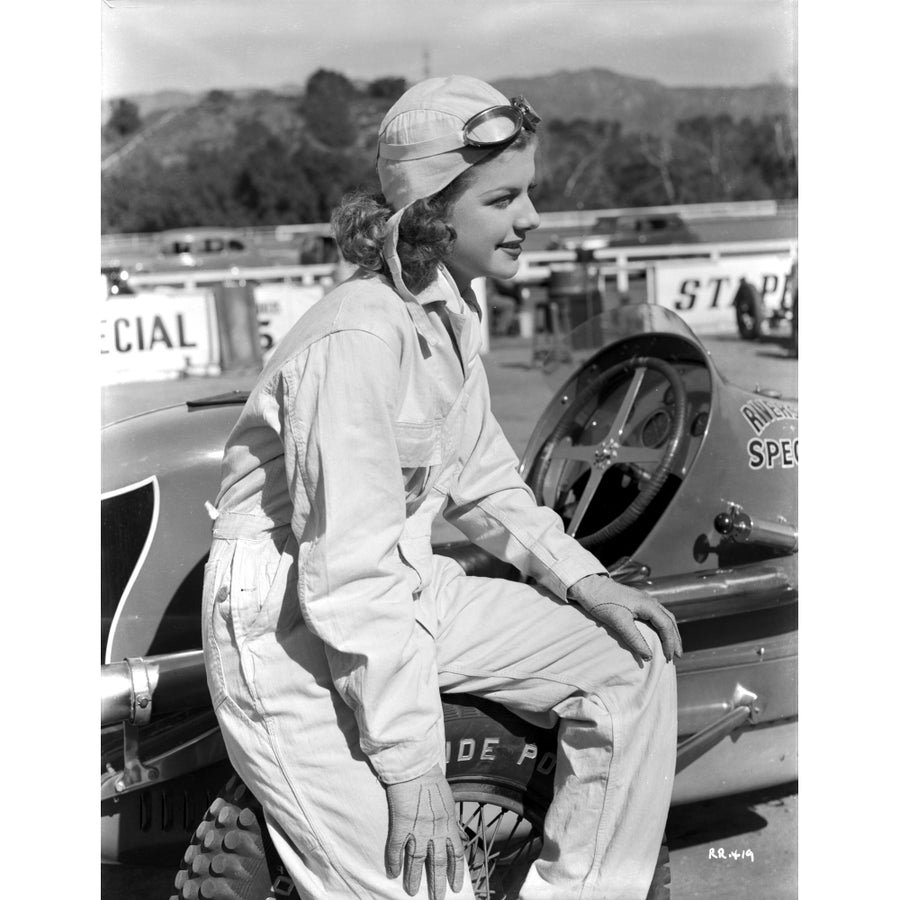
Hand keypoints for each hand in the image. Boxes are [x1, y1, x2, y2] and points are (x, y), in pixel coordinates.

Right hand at [384, 764, 464, 899]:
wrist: (416, 767)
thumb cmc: (433, 780)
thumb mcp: (449, 801)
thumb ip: (450, 819)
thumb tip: (454, 832)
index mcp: (449, 824)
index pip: (456, 854)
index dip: (456, 872)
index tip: (455, 886)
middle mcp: (435, 830)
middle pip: (438, 862)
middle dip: (437, 883)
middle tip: (436, 898)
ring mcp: (418, 828)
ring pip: (417, 860)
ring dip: (414, 878)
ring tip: (412, 892)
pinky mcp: (401, 824)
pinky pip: (397, 848)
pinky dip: (394, 861)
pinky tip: (392, 873)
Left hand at [569, 574, 682, 661]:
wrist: (589, 585)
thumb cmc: (602, 602)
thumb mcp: (618, 622)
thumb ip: (634, 638)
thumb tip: (648, 656)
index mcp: (648, 604)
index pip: (666, 625)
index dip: (670, 643)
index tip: (669, 658)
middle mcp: (649, 601)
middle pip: (669, 620)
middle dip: (675, 638)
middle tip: (677, 655)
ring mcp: (643, 600)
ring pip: (664, 616)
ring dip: (669, 632)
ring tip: (672, 646)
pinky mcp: (636, 601)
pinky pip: (655, 614)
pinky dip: (661, 626)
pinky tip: (658, 633)